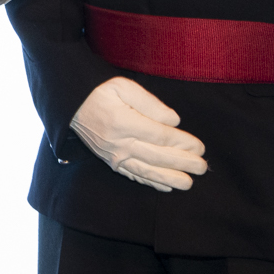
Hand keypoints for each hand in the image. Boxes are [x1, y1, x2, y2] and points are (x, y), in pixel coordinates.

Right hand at [71, 77, 208, 191]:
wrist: (71, 105)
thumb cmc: (100, 93)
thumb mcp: (124, 87)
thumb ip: (150, 103)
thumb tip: (173, 122)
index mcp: (124, 123)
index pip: (159, 136)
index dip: (182, 143)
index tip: (199, 147)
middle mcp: (118, 143)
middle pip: (156, 156)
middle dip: (182, 163)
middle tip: (202, 168)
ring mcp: (113, 156)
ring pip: (146, 170)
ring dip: (169, 178)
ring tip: (189, 184)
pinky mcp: (110, 162)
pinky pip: (133, 175)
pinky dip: (150, 182)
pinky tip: (165, 186)